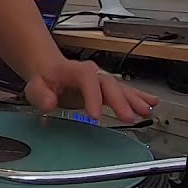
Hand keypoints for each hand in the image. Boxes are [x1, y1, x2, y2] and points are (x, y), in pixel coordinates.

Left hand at [24, 58, 159, 122]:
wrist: (50, 71)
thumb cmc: (44, 80)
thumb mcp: (35, 87)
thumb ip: (40, 95)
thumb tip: (50, 103)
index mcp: (73, 70)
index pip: (86, 79)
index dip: (92, 96)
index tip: (94, 115)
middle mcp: (92, 72)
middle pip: (108, 83)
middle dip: (119, 100)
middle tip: (128, 117)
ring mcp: (101, 80)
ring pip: (120, 87)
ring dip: (134, 99)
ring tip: (147, 110)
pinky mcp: (108, 89)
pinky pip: (126, 91)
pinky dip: (139, 97)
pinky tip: (152, 103)